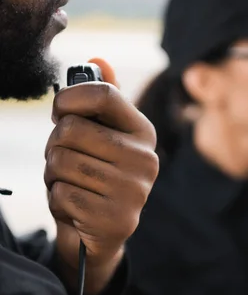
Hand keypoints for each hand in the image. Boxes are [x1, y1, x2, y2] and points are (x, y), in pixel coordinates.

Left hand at [44, 59, 158, 294]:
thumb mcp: (100, 138)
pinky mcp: (116, 218)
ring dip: (53, 174)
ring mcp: (134, 190)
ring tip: (71, 184)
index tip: (58, 113)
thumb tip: (98, 60)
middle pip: (71, 129)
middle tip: (65, 160)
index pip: (103, 95)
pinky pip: (62, 193)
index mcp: (144, 132)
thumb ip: (102, 101)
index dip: (68, 98)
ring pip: (61, 161)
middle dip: (55, 145)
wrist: (99, 234)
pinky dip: (57, 199)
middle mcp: (146, 159)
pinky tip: (75, 207)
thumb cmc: (94, 177)